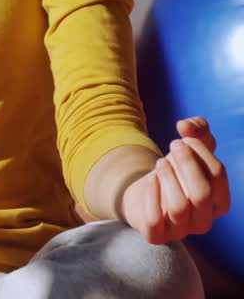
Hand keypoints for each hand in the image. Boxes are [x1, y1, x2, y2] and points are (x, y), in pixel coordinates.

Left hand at [120, 117, 230, 243]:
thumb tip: (185, 125)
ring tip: (160, 162)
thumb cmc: (175, 171)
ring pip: (180, 206)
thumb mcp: (189, 148)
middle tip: (173, 144)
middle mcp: (204, 221)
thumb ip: (196, 130)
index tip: (184, 138)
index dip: (201, 151)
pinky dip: (151, 195)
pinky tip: (150, 178)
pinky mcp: (156, 236)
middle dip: (187, 163)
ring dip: (168, 177)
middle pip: (202, 192)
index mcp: (219, 202)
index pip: (218, 175)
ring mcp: (181, 231)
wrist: (143, 193)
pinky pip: (154, 221)